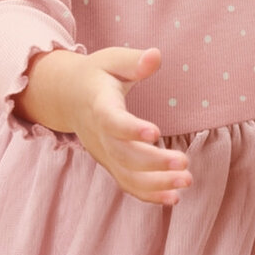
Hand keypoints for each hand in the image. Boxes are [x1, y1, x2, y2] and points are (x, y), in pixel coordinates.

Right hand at [68, 46, 192, 208]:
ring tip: (186, 181)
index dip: (130, 129)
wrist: (67, 97)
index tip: (156, 133)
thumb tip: (156, 56)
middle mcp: (99, 135)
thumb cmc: (97, 75)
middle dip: (153, 163)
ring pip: (126, 176)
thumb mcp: (112, 60)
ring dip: (156, 184)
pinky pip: (127, 184)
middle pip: (123, 155)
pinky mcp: (111, 164)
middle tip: (184, 163)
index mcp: (99, 105)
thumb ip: (134, 61)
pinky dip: (148, 195)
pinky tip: (173, 198)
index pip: (112, 121)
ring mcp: (104, 153)